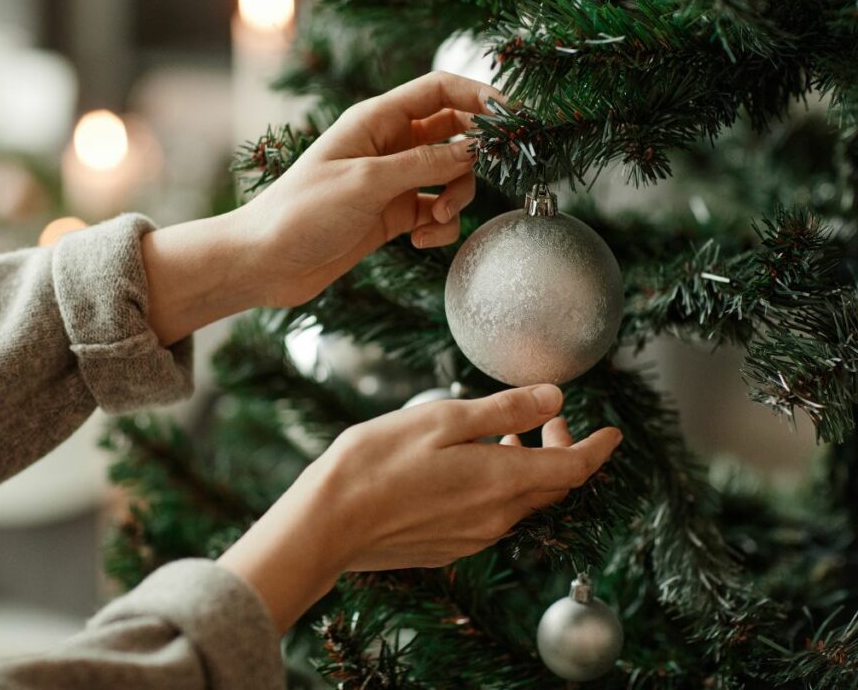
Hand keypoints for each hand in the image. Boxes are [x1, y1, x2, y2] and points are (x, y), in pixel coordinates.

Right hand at [218, 384, 621, 632]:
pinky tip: (472, 465)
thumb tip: (554, 396)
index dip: (598, 448)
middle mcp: (497, 517)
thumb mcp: (444, 420)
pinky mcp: (450, 547)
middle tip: (549, 417)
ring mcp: (473, 537)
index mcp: (502, 482)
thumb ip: (504, 410)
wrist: (329, 523)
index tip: (614, 432)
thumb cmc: (378, 462)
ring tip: (507, 434)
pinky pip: (493, 516)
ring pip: (521, 501)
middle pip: (552, 486)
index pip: (573, 468)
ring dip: (527, 467)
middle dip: (561, 449)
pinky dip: (501, 487)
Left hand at [243, 71, 503, 306]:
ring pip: (450, 175)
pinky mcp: (391, 215)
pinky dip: (438, 226)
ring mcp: (391, 180)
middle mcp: (387, 145)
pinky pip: (434, 211)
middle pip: (453, 133)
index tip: (514, 117)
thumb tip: (476, 149)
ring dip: (455, 197)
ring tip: (434, 219)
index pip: (439, 90)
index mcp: (376, 120)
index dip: (479, 96)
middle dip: (472, 157)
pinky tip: (419, 240)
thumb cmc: (303, 212)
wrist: (266, 262)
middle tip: (482, 176)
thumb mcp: (368, 182)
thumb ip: (426, 163)